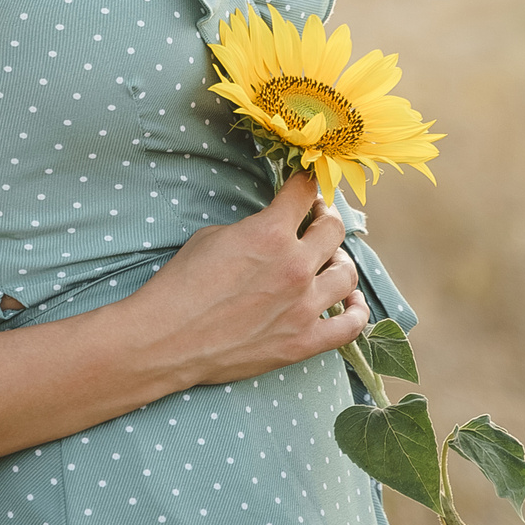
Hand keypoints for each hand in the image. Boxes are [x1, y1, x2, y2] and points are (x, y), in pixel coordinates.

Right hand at [127, 170, 367, 389]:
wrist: (167, 339)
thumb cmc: (181, 285)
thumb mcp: (211, 238)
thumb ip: (251, 229)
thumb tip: (269, 231)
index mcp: (270, 233)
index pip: (303, 193)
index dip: (306, 183)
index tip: (306, 185)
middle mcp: (295, 266)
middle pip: (334, 229)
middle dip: (325, 217)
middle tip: (317, 219)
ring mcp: (304, 307)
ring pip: (348, 274)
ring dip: (340, 261)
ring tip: (330, 261)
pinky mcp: (304, 342)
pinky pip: (351, 326)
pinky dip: (357, 311)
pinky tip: (353, 302)